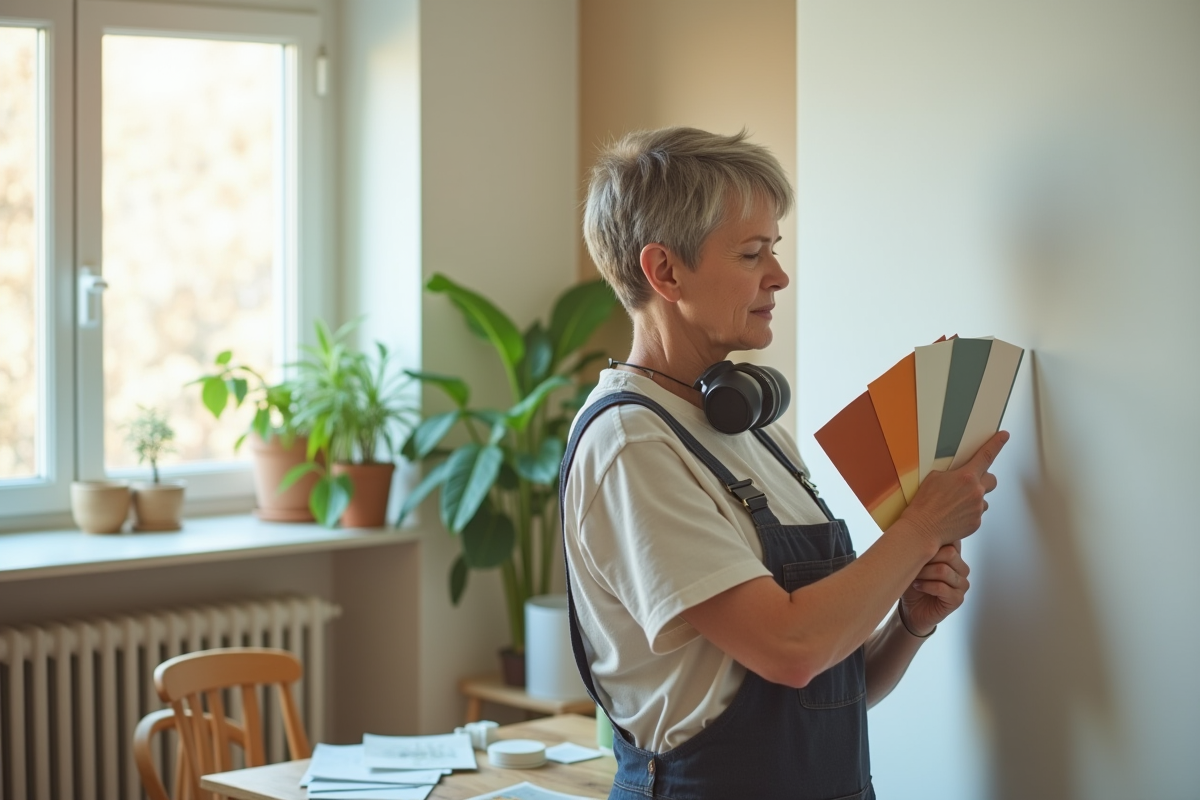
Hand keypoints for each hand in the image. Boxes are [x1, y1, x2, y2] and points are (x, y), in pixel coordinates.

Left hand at [899, 543, 969, 635]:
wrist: (910, 610)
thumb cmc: (913, 582)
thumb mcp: (914, 560)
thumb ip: (921, 545)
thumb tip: (913, 526)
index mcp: (954, 555)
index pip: (952, 540)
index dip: (933, 541)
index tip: (917, 546)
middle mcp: (962, 568)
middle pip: (949, 553)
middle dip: (926, 558)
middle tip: (913, 565)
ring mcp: (962, 584)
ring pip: (944, 570)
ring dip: (924, 573)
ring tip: (914, 577)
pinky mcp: (957, 599)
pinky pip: (942, 587)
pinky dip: (926, 586)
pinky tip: (918, 586)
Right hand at [901, 430, 1008, 548]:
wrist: (923, 528)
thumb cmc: (925, 503)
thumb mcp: (935, 478)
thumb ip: (953, 474)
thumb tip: (959, 476)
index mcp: (966, 476)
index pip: (986, 455)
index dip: (997, 444)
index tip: (1004, 436)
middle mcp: (976, 491)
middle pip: (992, 479)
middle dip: (984, 479)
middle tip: (970, 484)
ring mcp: (978, 508)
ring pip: (983, 499)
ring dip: (974, 499)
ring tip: (955, 505)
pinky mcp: (976, 522)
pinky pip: (978, 514)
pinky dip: (968, 513)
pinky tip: (954, 515)